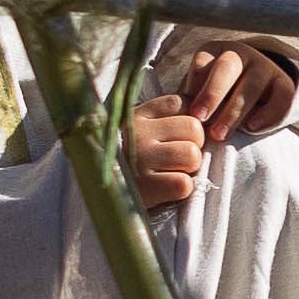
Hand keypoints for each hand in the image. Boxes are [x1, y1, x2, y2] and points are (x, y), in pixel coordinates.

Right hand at [123, 97, 210, 211]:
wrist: (98, 195)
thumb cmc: (124, 164)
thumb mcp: (134, 132)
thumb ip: (161, 119)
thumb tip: (200, 118)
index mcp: (136, 116)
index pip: (180, 103)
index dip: (186, 123)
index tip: (177, 138)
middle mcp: (137, 133)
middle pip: (193, 128)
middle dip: (193, 146)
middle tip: (176, 160)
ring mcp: (140, 158)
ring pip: (192, 154)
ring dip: (189, 169)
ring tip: (171, 173)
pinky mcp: (146, 187)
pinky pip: (183, 183)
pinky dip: (181, 189)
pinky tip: (165, 190)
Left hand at [181, 44, 293, 142]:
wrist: (256, 97)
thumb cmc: (218, 98)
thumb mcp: (200, 92)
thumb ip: (190, 101)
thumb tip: (176, 119)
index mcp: (216, 52)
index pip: (203, 62)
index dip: (194, 85)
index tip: (188, 111)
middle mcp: (241, 54)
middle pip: (228, 66)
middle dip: (212, 93)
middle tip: (199, 118)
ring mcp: (265, 67)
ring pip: (252, 83)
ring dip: (234, 110)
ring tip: (220, 135)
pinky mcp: (285, 84)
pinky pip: (282, 96)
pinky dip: (268, 113)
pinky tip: (251, 128)